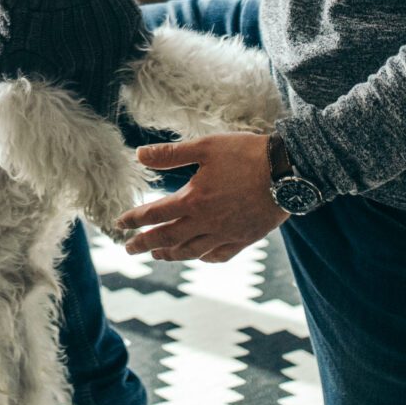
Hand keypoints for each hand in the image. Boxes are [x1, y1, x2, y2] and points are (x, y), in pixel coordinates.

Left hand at [114, 133, 287, 263]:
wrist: (287, 172)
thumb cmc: (245, 154)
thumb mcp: (205, 147)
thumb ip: (171, 155)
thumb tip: (138, 155)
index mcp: (193, 200)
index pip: (154, 214)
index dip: (134, 219)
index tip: (119, 224)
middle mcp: (206, 222)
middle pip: (168, 238)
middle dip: (145, 244)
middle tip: (129, 249)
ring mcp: (226, 234)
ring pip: (192, 251)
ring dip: (171, 254)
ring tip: (158, 255)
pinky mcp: (244, 238)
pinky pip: (219, 255)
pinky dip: (205, 257)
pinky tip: (200, 256)